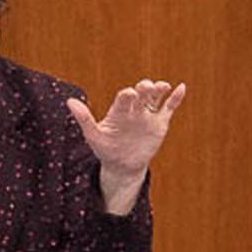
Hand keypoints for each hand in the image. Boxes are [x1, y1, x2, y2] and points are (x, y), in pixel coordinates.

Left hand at [67, 79, 185, 214]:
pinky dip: (176, 98)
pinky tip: (181, 87)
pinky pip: (169, 107)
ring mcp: (148, 115)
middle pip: (142, 94)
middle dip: (144, 88)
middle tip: (145, 87)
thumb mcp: (94, 136)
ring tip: (162, 86)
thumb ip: (84, 119)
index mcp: (119, 110)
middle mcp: (134, 109)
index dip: (127, 95)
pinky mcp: (160, 123)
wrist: (122, 165)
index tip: (129, 95)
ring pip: (156, 97)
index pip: (124, 98)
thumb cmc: (106, 149)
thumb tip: (69, 101)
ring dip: (159, 89)